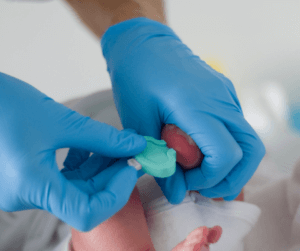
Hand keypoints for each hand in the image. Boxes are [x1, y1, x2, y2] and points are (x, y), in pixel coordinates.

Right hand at [0, 72, 145, 230]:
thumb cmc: (6, 104)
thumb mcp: (61, 121)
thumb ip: (102, 137)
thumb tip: (135, 144)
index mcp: (31, 186)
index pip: (86, 213)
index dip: (116, 193)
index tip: (130, 167)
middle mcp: (27, 195)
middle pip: (85, 199)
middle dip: (113, 175)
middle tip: (132, 152)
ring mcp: (26, 188)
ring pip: (77, 188)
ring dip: (101, 167)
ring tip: (118, 144)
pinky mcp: (28, 178)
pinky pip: (64, 179)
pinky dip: (84, 164)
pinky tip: (92, 145)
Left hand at [101, 18, 264, 202]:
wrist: (142, 43)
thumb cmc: (135, 77)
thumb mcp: (138, 122)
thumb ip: (158, 160)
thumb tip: (175, 194)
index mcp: (197, 106)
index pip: (226, 154)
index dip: (208, 178)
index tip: (184, 182)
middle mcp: (220, 100)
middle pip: (251, 150)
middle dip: (231, 178)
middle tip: (204, 189)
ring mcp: (225, 95)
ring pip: (248, 139)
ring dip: (232, 165)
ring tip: (203, 175)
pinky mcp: (223, 93)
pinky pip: (235, 126)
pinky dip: (225, 146)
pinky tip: (200, 151)